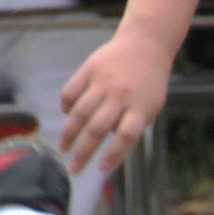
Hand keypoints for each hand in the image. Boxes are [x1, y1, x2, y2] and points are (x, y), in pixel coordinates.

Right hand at [57, 25, 175, 175]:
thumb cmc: (149, 82)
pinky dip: (66, 106)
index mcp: (140, 108)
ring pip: (80, 113)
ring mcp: (104, 82)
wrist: (146, 44)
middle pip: (98, 129)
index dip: (113, 155)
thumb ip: (134, 126)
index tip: (101, 169)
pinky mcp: (90, 69)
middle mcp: (121, 96)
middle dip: (83, 152)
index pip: (126, 137)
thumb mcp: (151, 106)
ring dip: (69, 134)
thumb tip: (110, 148)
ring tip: (62, 148)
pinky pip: (71, 91)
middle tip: (73, 169)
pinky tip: (67, 116)